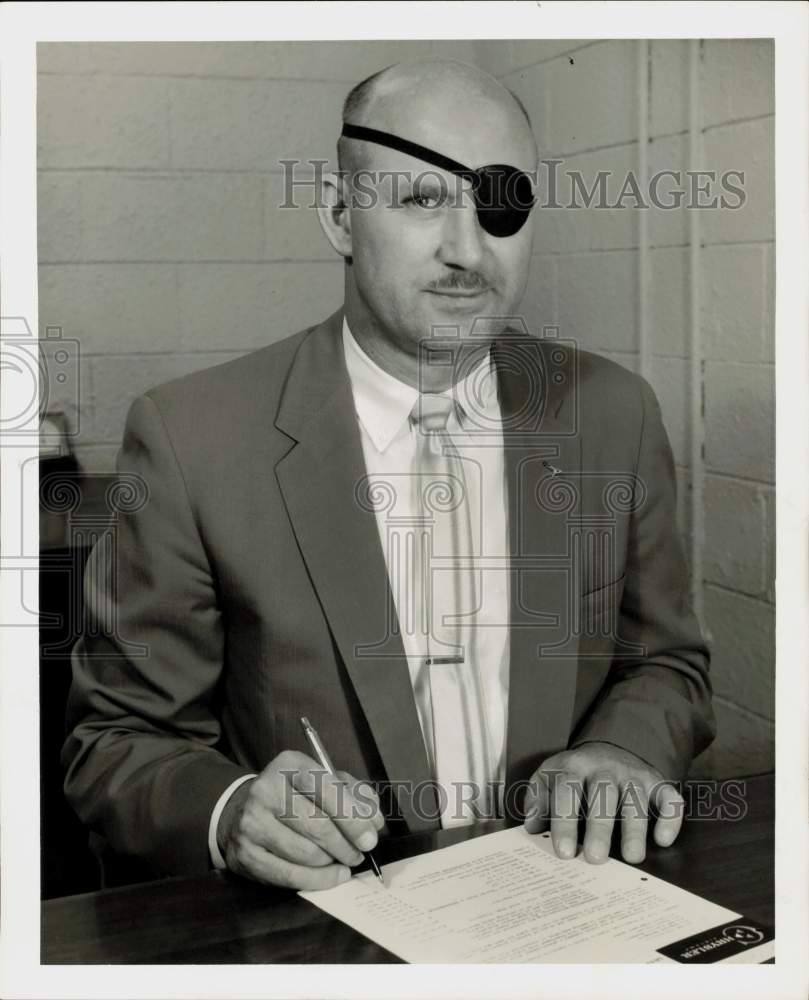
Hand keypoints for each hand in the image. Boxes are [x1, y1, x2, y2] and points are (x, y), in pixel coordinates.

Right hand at [217, 751, 383, 889]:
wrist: (242, 811)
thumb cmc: (294, 795)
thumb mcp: (323, 780)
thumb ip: (354, 794)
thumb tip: (374, 821)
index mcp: (288, 765)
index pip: (323, 786)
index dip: (351, 815)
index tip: (370, 836)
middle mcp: (266, 790)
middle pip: (316, 825)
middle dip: (346, 844)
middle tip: (361, 853)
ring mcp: (252, 824)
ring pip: (306, 853)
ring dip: (333, 862)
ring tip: (345, 860)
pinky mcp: (246, 855)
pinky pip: (290, 876)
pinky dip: (319, 880)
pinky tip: (334, 875)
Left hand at [523, 742, 683, 864]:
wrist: (610, 747)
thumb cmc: (575, 774)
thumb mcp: (549, 777)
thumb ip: (539, 800)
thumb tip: (532, 827)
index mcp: (574, 766)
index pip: (567, 790)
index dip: (564, 821)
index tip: (564, 852)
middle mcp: (605, 768)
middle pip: (603, 795)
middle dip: (600, 828)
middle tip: (595, 859)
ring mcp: (633, 774)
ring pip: (636, 799)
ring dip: (634, 828)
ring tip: (632, 858)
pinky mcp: (656, 783)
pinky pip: (669, 797)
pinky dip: (669, 817)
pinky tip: (662, 839)